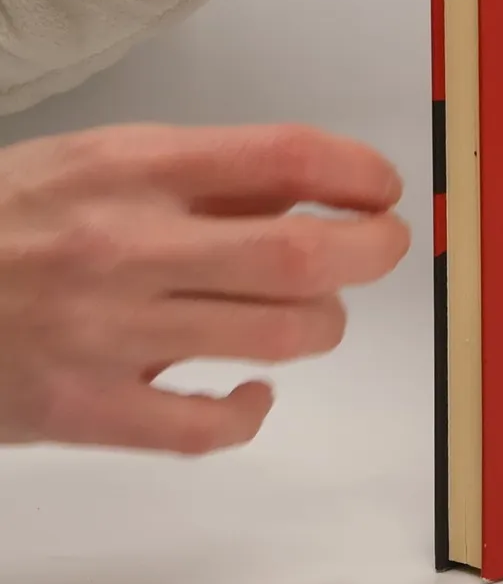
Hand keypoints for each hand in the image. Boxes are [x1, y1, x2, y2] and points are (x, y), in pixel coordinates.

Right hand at [0, 123, 409, 452]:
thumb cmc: (3, 221)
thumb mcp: (96, 160)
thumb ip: (203, 175)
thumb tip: (312, 189)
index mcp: (133, 167)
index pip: (286, 156)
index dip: (358, 172)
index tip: (381, 188)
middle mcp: (126, 244)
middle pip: (301, 254)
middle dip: (370, 252)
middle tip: (383, 249)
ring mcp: (106, 332)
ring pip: (275, 336)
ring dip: (322, 326)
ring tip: (314, 315)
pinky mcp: (83, 410)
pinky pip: (202, 427)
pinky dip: (248, 413)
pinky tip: (251, 392)